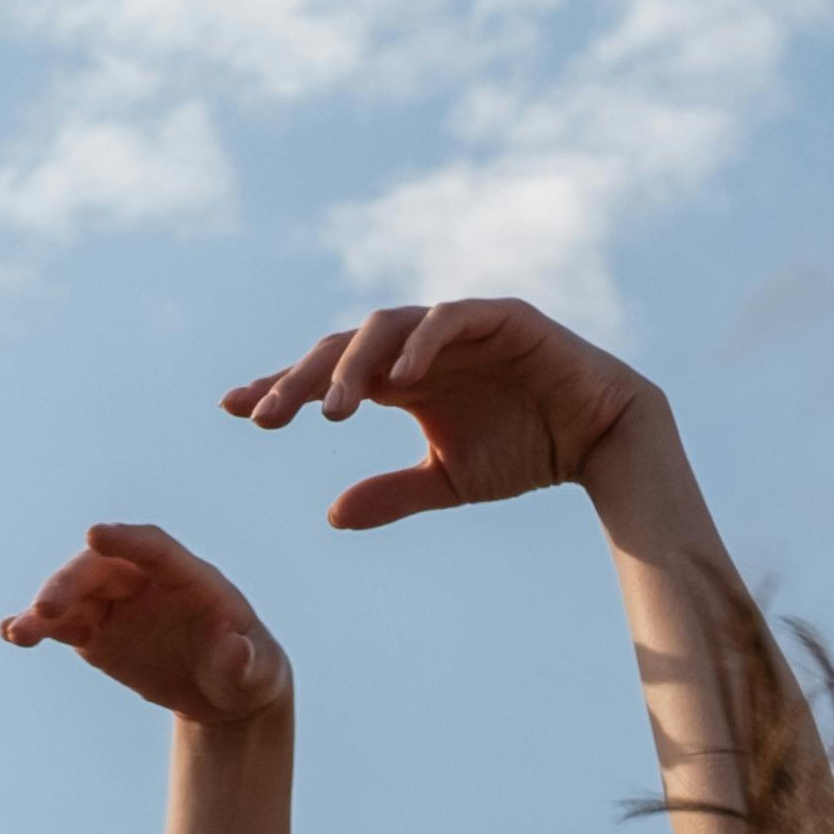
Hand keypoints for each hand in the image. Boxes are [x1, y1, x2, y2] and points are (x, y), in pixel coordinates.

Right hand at [0, 518, 292, 723]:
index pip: (155, 548)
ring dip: (44, 608)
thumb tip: (235, 648)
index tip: (94, 534)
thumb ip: (245, 662)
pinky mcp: (96, 632)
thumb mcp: (258, 673)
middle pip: (102, 568)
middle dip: (71, 582)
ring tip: (19, 632)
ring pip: (74, 594)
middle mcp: (147, 583)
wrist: (223, 692)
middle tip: (47, 609)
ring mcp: (118, 605)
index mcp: (191, 579)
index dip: (126, 541)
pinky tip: (11, 632)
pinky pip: (62, 624)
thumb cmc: (250, 673)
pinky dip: (36, 627)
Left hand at [225, 299, 654, 530]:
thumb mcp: (447, 482)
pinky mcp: (502, 317)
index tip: (231, 409)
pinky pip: (452, 318)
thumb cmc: (524, 452)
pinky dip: (423, 342)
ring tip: (329, 411)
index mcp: (399, 378)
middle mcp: (419, 346)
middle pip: (341, 348)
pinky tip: (396, 378)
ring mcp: (458, 326)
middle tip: (264, 417)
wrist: (602, 440)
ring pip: (387, 329)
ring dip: (353, 366)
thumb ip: (392, 494)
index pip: (326, 376)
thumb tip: (329, 515)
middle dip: (300, 379)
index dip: (280, 387)